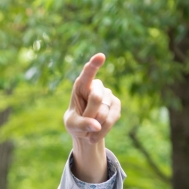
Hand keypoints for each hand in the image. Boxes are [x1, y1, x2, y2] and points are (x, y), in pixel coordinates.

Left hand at [64, 53, 121, 182]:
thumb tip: (97, 126)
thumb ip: (82, 124)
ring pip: (104, 111)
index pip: (87, 73)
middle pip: (96, 98)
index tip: (100, 56)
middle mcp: (96, 86)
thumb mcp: (72, 125)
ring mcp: (108, 94)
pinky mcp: (116, 104)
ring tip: (90, 128)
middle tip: (83, 122)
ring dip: (96, 123)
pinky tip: (97, 132)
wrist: (87, 132)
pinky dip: (103, 129)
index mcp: (81, 85)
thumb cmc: (75, 124)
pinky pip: (112, 118)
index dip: (94, 64)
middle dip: (89, 114)